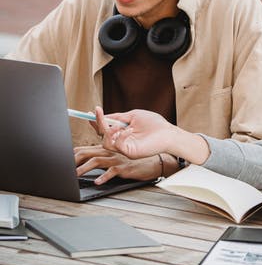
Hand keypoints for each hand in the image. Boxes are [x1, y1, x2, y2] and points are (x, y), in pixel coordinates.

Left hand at [74, 145, 176, 183]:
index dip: (72, 155)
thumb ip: (100, 157)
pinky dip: (104, 176)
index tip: (62, 162)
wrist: (149, 163)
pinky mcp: (123, 167)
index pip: (85, 149)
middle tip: (64, 168)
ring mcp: (116, 159)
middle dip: (74, 160)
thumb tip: (84, 161)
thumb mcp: (114, 158)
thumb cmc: (130, 162)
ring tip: (75, 176)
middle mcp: (109, 151)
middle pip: (88, 152)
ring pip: (97, 160)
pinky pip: (112, 171)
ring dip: (84, 168)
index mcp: (105, 149)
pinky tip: (97, 182)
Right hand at [95, 106, 209, 164]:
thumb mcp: (134, 116)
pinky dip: (120, 135)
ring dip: (109, 131)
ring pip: (106, 143)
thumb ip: (119, 116)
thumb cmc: (154, 124)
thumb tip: (105, 115)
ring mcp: (125, 148)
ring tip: (119, 126)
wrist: (168, 133)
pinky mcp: (129, 153)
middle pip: (102, 135)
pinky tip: (129, 130)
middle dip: (98, 123)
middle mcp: (122, 141)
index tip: (91, 112)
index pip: (106, 128)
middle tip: (97, 113)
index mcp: (122, 131)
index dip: (97, 121)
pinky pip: (117, 145)